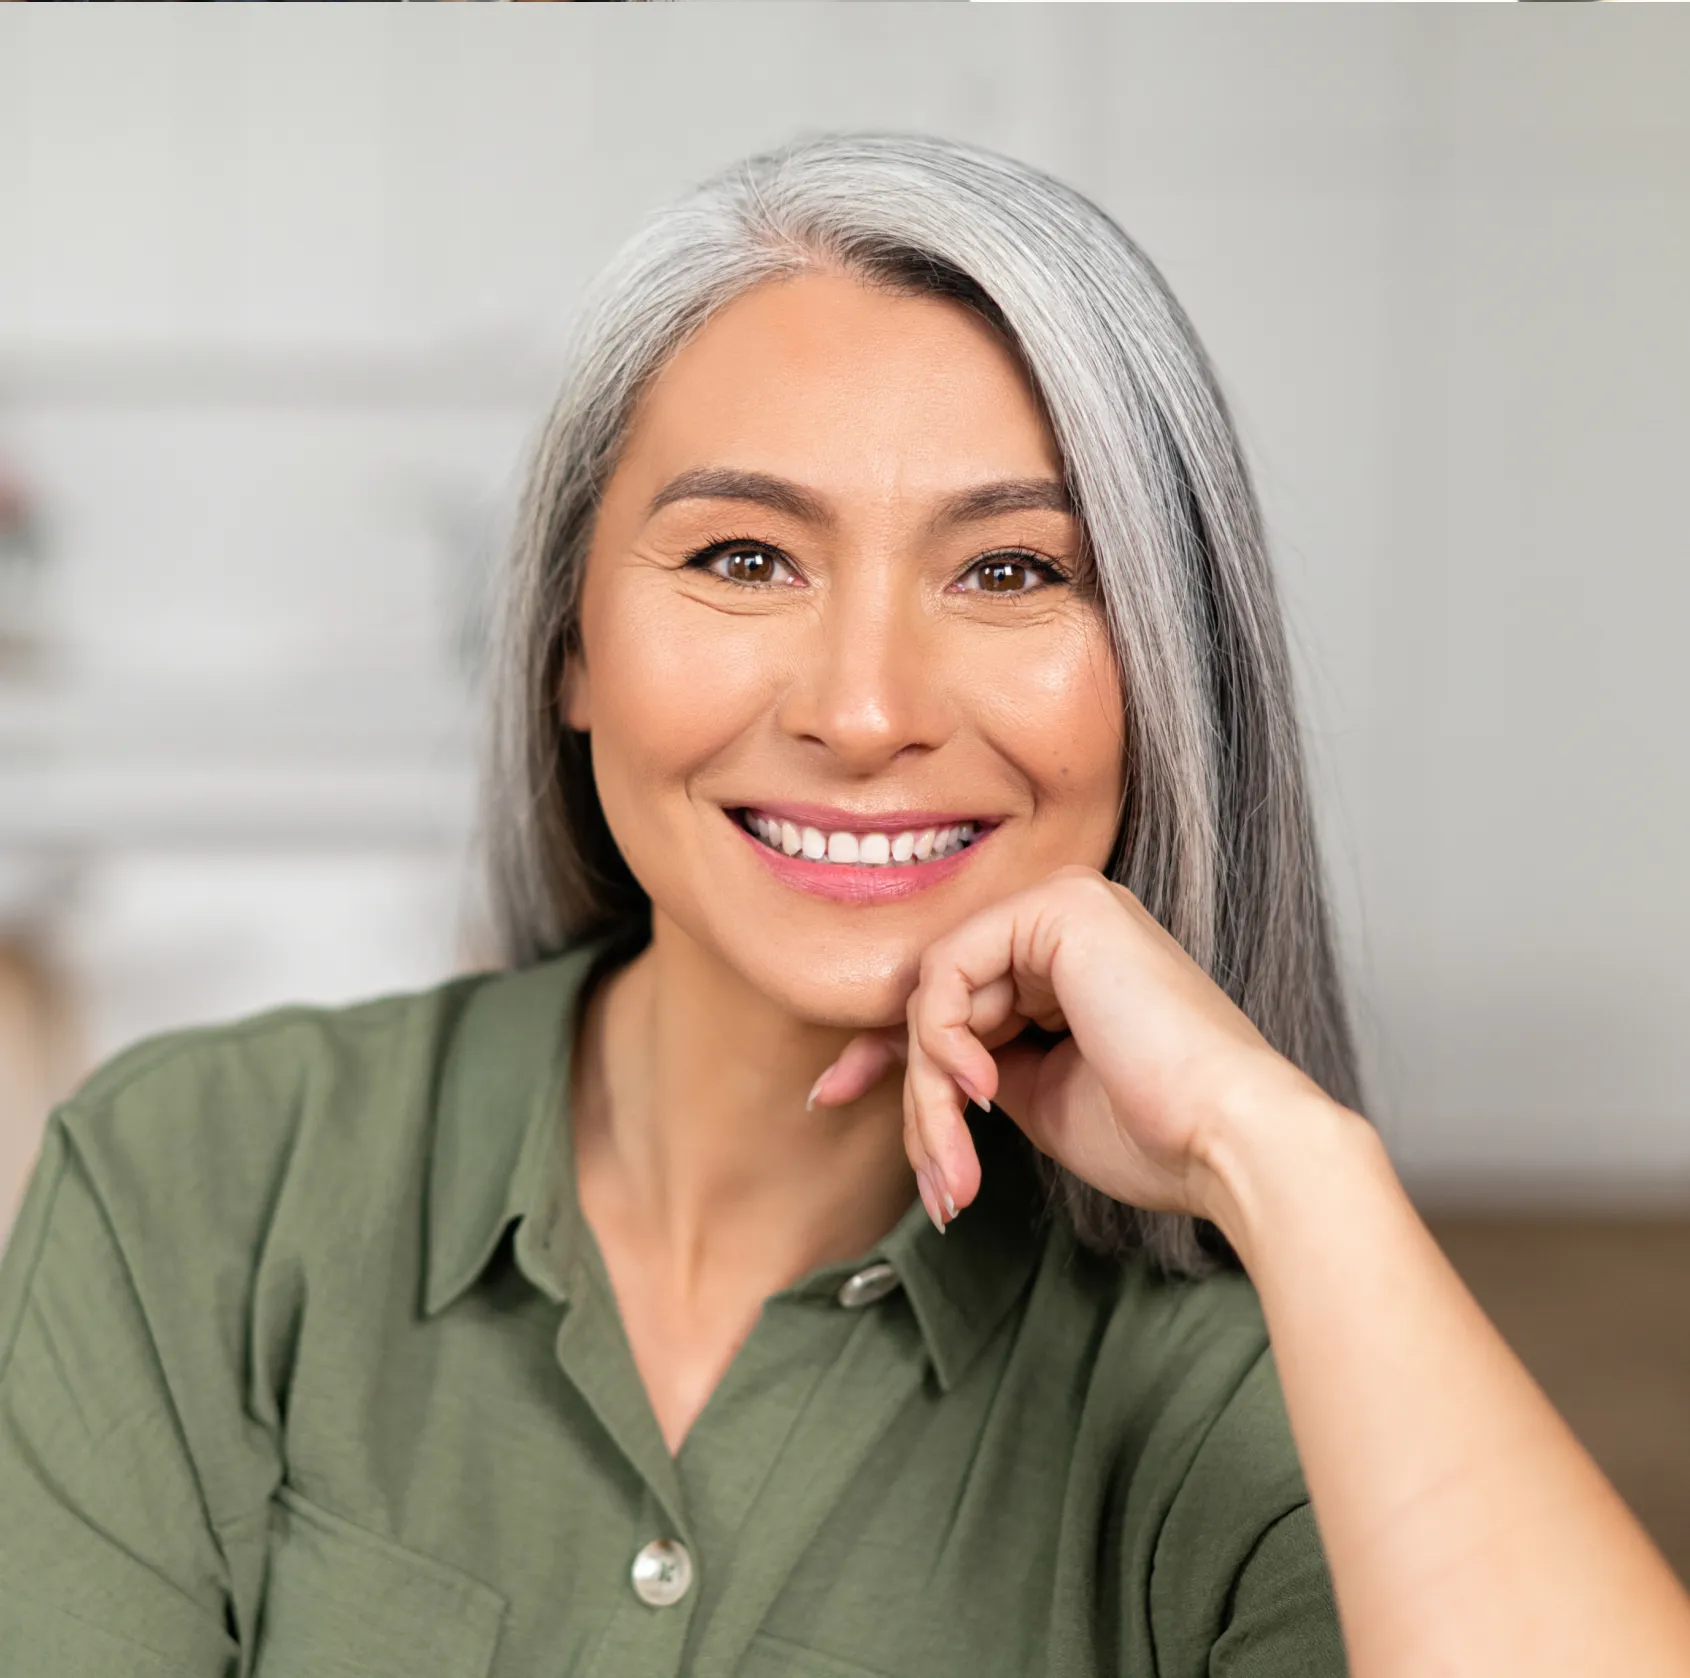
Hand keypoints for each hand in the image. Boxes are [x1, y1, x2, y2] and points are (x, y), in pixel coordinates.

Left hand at [807, 865, 1330, 1231]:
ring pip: (936, 996)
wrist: (1230, 1140)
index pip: (950, 995)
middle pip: (937, 999)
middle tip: (933, 1177)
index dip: (887, 1053)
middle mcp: (1063, 921)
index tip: (833, 1096)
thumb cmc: (1155, 1134)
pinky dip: (944, 1044)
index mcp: (1068, 962)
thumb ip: (979, 1067)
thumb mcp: (1040, 1098)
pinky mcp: (1060, 908)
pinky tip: (984, 1091)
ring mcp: (1063, 905)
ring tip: (956, 1168)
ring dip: (931, 1095)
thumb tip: (908, 1069)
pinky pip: (949, 974)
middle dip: (914, 1095)